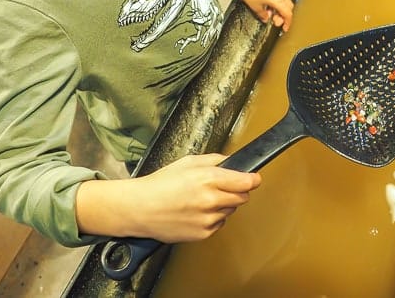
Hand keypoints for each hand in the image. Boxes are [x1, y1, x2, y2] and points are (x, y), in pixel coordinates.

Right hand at [76, 153, 260, 242]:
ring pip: (231, 211)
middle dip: (237, 191)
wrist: (140, 208)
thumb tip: (232, 162)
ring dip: (223, 205)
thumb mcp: (188, 162)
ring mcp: (208, 219)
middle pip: (243, 197)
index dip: (252, 179)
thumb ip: (215, 161)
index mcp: (209, 179)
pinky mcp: (202, 233)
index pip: (246, 182)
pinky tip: (196, 212)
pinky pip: (218, 224)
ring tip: (201, 200)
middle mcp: (211, 200)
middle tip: (222, 187)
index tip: (254, 178)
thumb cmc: (160, 184)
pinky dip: (212, 218)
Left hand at [207, 0, 293, 30]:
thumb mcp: (255, 7)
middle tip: (276, 21)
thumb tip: (266, 18)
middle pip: (289, 7)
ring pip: (285, 1)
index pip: (288, 14)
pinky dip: (277, 2)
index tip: (284, 28)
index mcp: (278, 0)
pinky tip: (268, 5)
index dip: (287, 23)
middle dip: (284, 16)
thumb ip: (263, 15)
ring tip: (270, 13)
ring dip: (280, 9)